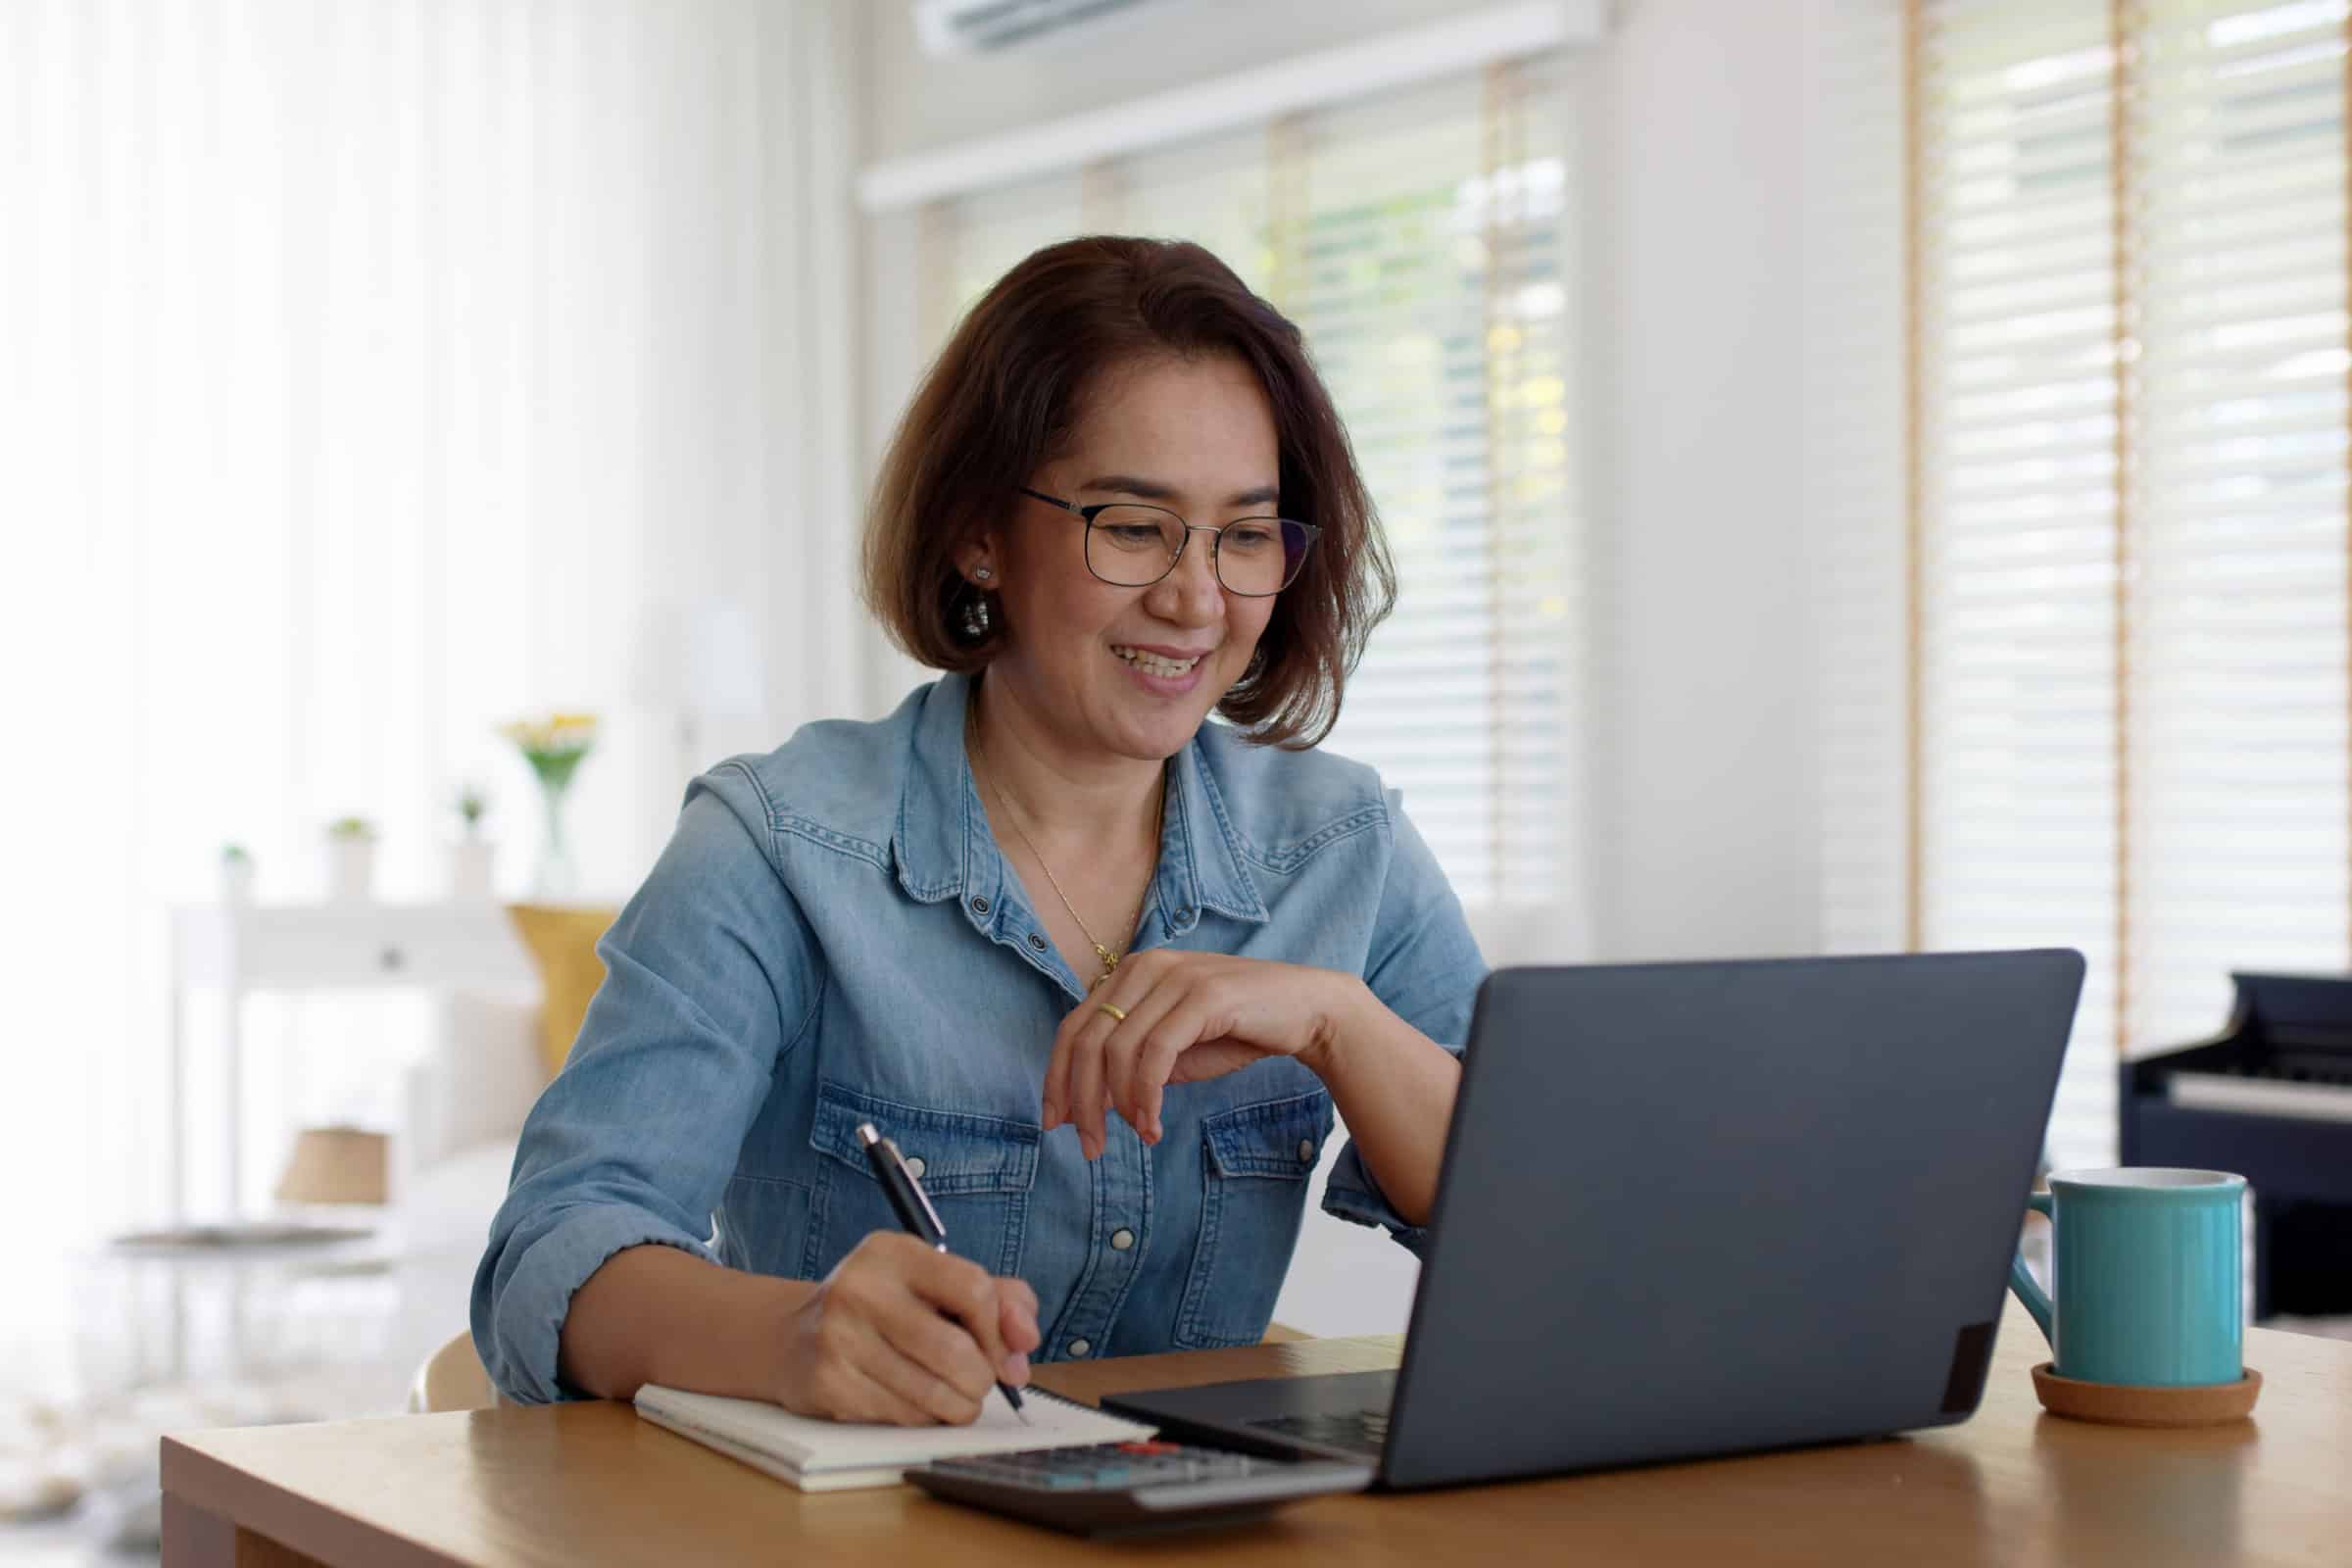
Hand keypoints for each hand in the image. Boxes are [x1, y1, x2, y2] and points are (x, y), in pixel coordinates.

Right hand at [773, 1232, 1040, 1424]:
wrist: (793, 1337)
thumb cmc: (885, 1309)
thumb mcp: (936, 1283)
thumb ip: (1000, 1299)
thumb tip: (1025, 1343)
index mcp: (893, 1252)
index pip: (973, 1289)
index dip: (1000, 1330)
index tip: (1003, 1350)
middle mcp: (861, 1288)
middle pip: (955, 1351)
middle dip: (982, 1379)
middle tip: (979, 1382)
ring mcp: (839, 1337)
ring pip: (932, 1393)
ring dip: (958, 1406)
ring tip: (955, 1397)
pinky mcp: (828, 1383)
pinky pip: (903, 1416)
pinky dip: (923, 1418)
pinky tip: (913, 1401)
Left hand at [1042, 951, 1365, 1158]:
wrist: (1306, 1010)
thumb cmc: (1237, 1030)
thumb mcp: (1173, 1050)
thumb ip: (1131, 1065)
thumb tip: (1087, 1104)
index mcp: (1130, 974)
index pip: (1074, 1028)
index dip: (1056, 1078)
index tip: (1056, 1123)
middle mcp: (1145, 967)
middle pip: (1087, 1041)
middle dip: (1081, 1101)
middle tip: (1090, 1146)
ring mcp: (1174, 977)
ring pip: (1117, 1050)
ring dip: (1120, 1105)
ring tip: (1139, 1135)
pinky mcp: (1203, 996)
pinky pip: (1155, 1053)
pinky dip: (1145, 1096)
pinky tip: (1153, 1124)